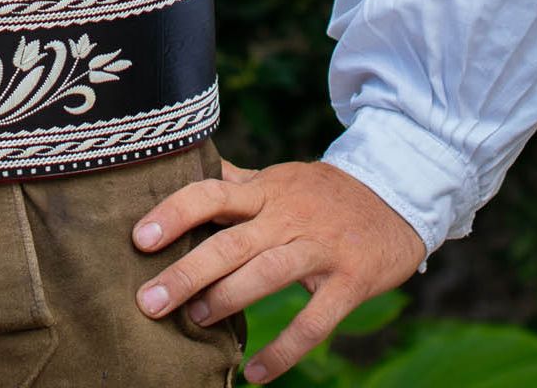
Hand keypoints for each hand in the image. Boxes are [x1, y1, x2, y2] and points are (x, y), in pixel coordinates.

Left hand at [131, 158, 424, 381]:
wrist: (397, 195)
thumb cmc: (323, 193)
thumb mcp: (279, 178)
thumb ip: (236, 182)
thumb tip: (186, 170)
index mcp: (265, 190)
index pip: (211, 193)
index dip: (174, 213)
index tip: (139, 238)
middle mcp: (288, 215)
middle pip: (231, 242)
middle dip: (187, 272)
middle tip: (148, 301)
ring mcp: (320, 249)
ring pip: (267, 274)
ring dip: (228, 299)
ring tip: (195, 321)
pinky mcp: (350, 282)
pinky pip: (314, 322)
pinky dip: (284, 350)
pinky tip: (255, 374)